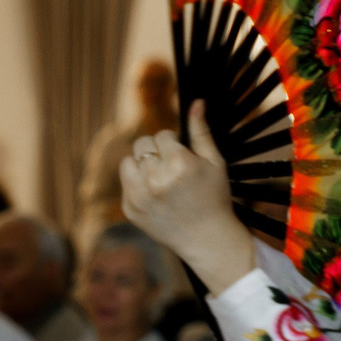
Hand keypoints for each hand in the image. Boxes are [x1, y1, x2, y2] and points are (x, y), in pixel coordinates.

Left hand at [120, 102, 256, 290]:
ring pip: (128, 161)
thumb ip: (201, 131)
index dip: (174, 144)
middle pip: (142, 144)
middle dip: (156, 151)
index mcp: (178, 163)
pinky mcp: (129, 209)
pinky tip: (157, 195)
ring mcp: (139, 195)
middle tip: (172, 167)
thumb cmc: (215, 197)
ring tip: (161, 178)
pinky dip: (137, 184)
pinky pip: (126, 183)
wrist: (207, 239)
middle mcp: (155, 178)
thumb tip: (196, 102)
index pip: (162, 135)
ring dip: (142, 165)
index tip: (183, 157)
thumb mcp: (215, 162)